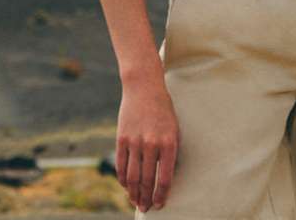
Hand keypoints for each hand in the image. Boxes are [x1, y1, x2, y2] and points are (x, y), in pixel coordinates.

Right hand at [115, 84, 179, 211]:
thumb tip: (166, 176)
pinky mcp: (122, 138)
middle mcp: (151, 144)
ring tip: (136, 201)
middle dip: (146, 198)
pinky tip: (126, 186)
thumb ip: (171, 151)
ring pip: (132, 177)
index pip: (164, 178)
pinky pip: (121, 165)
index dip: (161, 195)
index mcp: (168, 143)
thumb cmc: (163, 109)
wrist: (144, 87)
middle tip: (146, 208)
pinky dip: (122, 179)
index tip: (160, 204)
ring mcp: (135, 141)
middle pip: (147, 181)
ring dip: (133, 193)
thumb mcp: (174, 128)